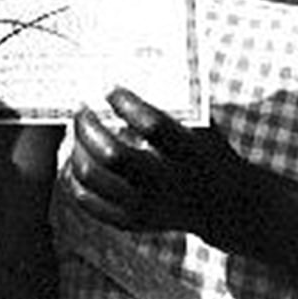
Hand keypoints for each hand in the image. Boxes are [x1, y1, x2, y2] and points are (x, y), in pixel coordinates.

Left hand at [66, 87, 257, 239]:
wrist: (224, 203)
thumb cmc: (207, 151)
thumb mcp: (203, 125)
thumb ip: (172, 105)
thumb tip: (127, 77)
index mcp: (189, 153)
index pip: (153, 126)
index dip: (126, 104)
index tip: (110, 89)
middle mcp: (166, 183)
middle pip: (113, 155)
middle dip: (89, 127)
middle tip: (81, 108)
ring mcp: (147, 206)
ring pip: (93, 177)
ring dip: (77, 148)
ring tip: (76, 131)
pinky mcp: (131, 220)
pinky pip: (88, 201)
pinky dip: (74, 177)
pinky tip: (74, 158)